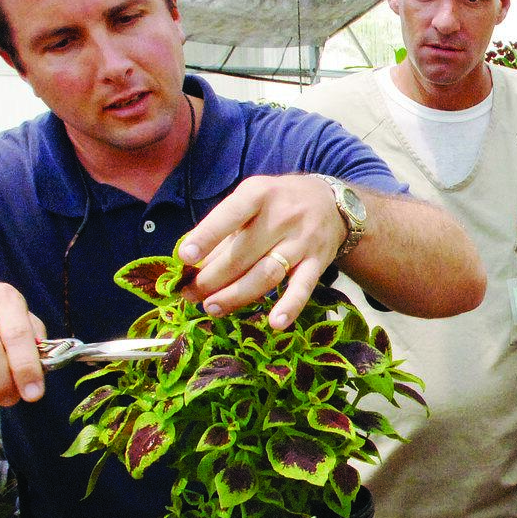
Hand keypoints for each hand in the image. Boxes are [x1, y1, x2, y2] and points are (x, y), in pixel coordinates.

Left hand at [177, 175, 345, 328]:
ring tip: (212, 308)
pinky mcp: (318, 263)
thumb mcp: (251, 201)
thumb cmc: (279, 202)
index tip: (184, 257)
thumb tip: (190, 263)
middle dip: (212, 278)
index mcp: (259, 194)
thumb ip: (223, 230)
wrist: (332, 203)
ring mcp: (302, 241)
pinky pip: (303, 288)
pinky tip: (275, 323)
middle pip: (243, 254)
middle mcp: (283, 216)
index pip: (231, 215)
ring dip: (236, 295)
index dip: (207, 236)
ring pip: (266, 274)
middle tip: (190, 295)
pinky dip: (290, 306)